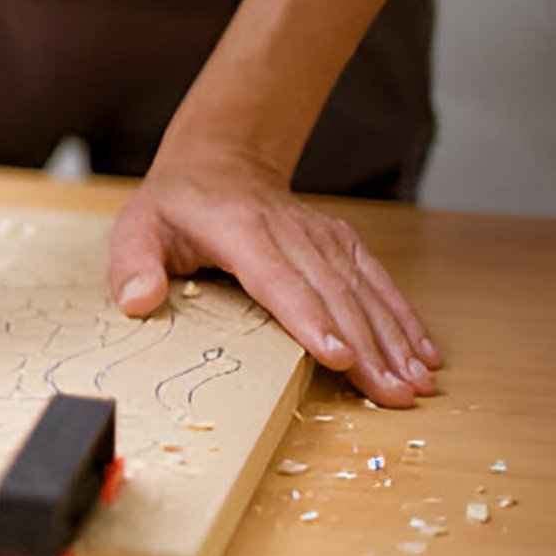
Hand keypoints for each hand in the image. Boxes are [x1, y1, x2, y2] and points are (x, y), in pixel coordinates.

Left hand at [108, 143, 440, 407]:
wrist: (217, 161)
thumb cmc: (174, 206)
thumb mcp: (136, 228)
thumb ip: (132, 265)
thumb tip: (138, 301)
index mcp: (239, 230)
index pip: (279, 280)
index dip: (311, 319)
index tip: (339, 357)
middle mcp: (290, 231)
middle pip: (333, 294)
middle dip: (368, 347)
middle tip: (392, 393)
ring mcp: (320, 236)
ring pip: (363, 290)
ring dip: (394, 339)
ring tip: (415, 384)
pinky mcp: (340, 243)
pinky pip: (377, 280)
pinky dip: (404, 316)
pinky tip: (424, 352)